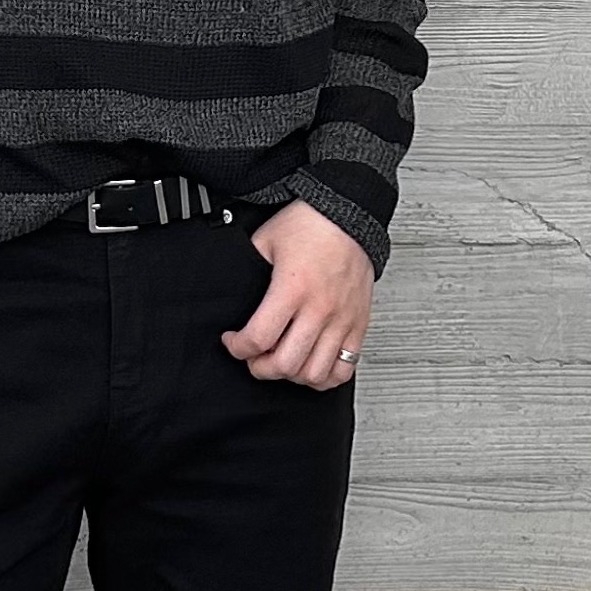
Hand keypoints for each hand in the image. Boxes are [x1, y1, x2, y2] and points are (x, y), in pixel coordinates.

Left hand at [220, 199, 372, 389]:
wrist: (350, 213)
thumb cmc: (310, 224)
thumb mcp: (266, 241)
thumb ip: (249, 274)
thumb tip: (234, 300)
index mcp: (293, 289)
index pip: (258, 338)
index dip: (237, 347)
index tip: (232, 341)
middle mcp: (319, 309)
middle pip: (284, 364)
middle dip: (260, 367)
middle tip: (254, 356)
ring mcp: (341, 320)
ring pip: (313, 374)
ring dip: (290, 375)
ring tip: (282, 360)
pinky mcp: (358, 325)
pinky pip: (343, 370)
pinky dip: (324, 377)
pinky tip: (310, 365)